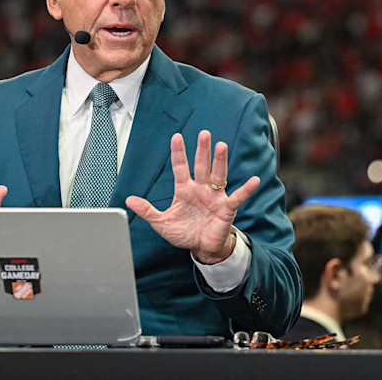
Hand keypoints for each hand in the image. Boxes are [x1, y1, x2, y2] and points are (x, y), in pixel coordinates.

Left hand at [125, 130, 259, 263]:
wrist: (201, 248)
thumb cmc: (183, 232)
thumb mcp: (162, 222)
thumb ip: (147, 210)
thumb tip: (128, 200)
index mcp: (184, 190)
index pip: (180, 167)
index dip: (178, 153)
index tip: (176, 137)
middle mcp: (201, 189)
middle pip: (201, 166)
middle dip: (202, 150)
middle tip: (204, 133)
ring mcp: (215, 197)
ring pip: (218, 175)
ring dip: (220, 161)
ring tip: (221, 146)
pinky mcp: (227, 208)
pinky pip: (237, 197)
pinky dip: (246, 189)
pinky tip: (253, 180)